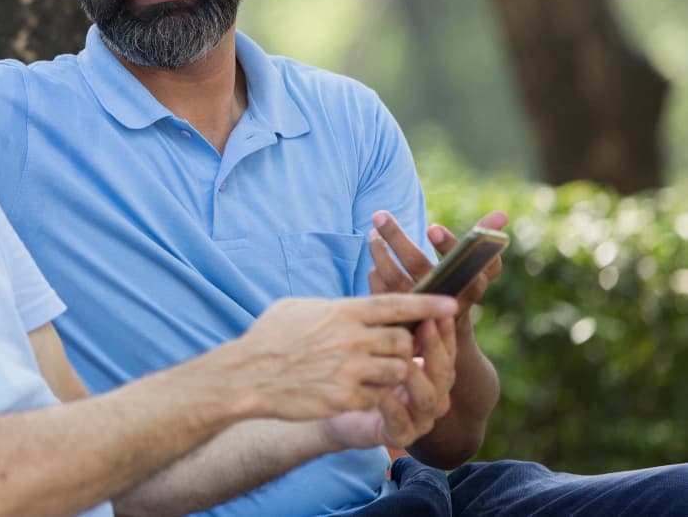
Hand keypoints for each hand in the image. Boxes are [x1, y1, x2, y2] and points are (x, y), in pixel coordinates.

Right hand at [236, 294, 455, 420]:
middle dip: (409, 347)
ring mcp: (351, 369)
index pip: (397, 304)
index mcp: (344, 311)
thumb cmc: (268, 337)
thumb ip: (332, 307)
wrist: (248, 376)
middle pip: (405, 341)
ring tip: (382, 373)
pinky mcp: (347, 397)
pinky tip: (363, 393)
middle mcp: (353, 338)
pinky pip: (380, 397)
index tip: (452, 305)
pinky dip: (377, 395)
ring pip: (399, 370)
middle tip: (405, 351)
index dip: (429, 304)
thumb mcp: (297, 307)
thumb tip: (349, 307)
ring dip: (396, 373)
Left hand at [320, 316, 457, 449]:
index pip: (447, 351)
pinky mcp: (398, 436)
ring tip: (406, 358)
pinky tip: (382, 390)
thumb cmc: (359, 368)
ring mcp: (418, 420)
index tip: (440, 309)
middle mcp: (432, 397)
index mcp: (432, 374)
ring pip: (428, 399)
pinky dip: (392, 404)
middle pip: (444, 374)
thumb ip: (393, 322)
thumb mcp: (377, 343)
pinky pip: (400, 421)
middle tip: (426, 325)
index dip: (445, 331)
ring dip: (418, 376)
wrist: (333, 406)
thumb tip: (401, 285)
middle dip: (436, 348)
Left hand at [367, 210, 507, 314]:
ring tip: (373, 232)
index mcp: (469, 287)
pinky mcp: (398, 319)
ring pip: (393, 276)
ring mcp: (418, 311)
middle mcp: (442, 300)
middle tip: (379, 214)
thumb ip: (485, 238)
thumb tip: (501, 214)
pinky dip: (375, 272)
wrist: (444, 339)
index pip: (453, 260)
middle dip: (397, 238)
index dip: (449, 246)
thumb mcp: (477, 266)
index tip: (432, 227)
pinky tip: (375, 257)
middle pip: (417, 264)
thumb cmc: (459, 289)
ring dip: (380, 251)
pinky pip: (380, 290)